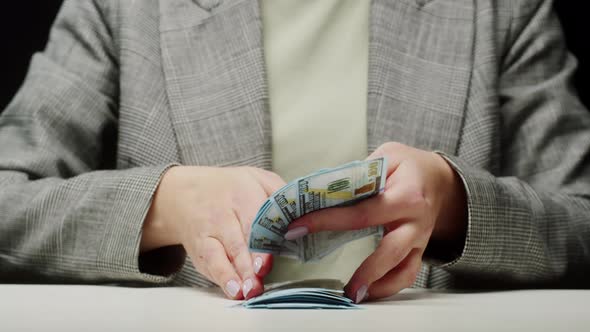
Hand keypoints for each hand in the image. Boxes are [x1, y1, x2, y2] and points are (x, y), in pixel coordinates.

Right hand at [140, 166, 285, 299]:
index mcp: (241, 194)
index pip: (254, 220)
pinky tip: (232, 290)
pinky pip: (209, 265)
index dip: (261, 243)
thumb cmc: (230, 188)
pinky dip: (221, 279)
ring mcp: (208, 232)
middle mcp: (222, 214)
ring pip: (220, 255)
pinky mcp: (199, 249)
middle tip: (258, 281)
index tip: (265, 262)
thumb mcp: (256, 178)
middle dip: (247, 263)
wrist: (183, 193)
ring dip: (233, 275)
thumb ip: (279, 192)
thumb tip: (303, 214)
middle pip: (237, 242)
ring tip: (245, 291)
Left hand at [284, 142, 466, 302]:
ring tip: (353, 294)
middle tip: (337, 281)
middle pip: (389, 250)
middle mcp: (415, 220)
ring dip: (379, 285)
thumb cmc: (408, 166)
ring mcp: (419, 239)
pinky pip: (408, 273)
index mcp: (405, 194)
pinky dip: (389, 286)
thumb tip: (322, 191)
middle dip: (363, 269)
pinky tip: (368, 292)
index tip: (299, 227)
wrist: (441, 179)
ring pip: (403, 269)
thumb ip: (359, 174)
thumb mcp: (387, 156)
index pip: (361, 212)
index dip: (328, 220)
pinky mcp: (418, 250)